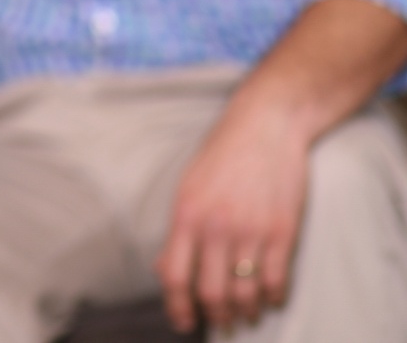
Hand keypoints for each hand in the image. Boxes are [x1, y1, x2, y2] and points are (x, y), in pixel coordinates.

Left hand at [156, 94, 309, 332]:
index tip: (183, 322)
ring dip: (244, 312)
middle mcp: (216, 227)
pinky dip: (273, 297)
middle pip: (211, 292)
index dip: (177, 306)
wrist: (265, 126)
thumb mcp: (188, 186)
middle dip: (215, 316)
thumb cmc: (222, 155)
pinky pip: (276, 279)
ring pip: (245, 292)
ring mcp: (251, 231)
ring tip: (245, 315)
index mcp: (186, 215)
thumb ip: (180, 229)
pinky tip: (270, 298)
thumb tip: (166, 269)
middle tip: (220, 323)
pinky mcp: (282, 231)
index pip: (174, 275)